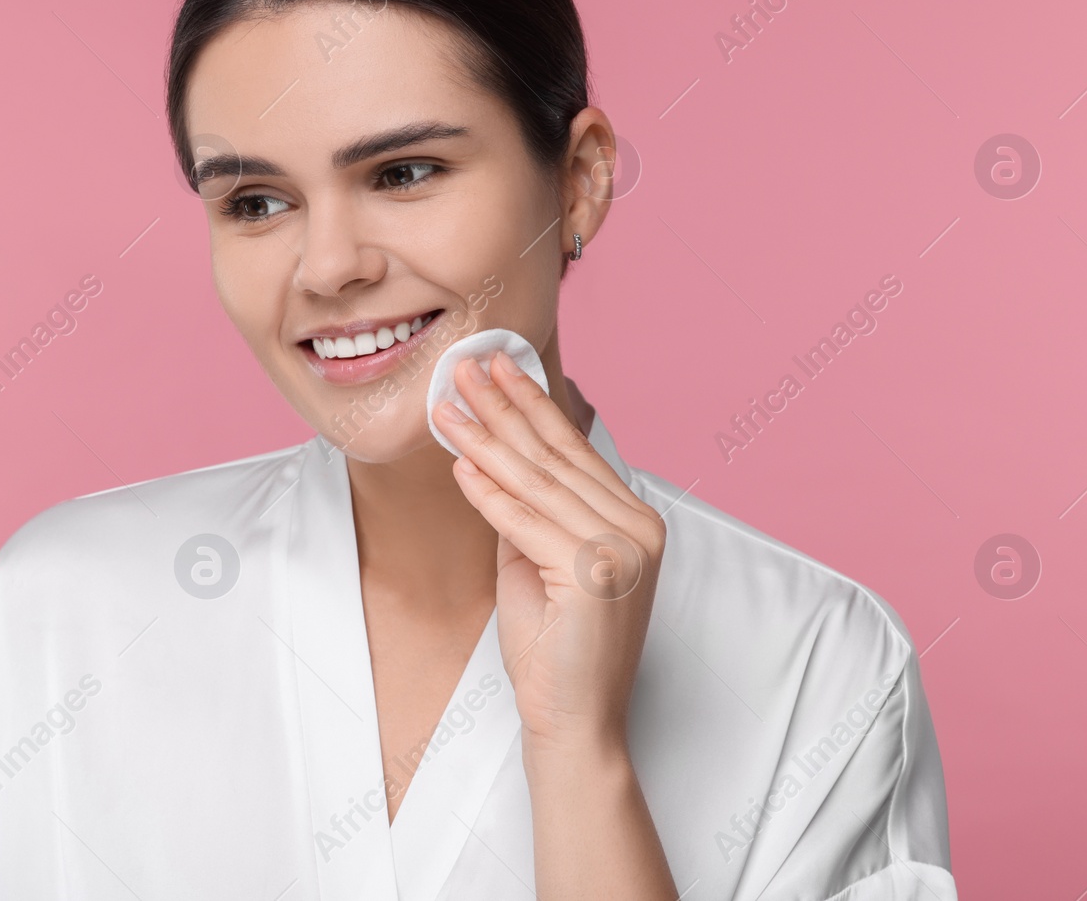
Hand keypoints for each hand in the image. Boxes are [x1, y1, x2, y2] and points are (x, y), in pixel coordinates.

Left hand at [432, 351, 666, 753]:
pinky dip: (488, 493)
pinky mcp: (595, 574)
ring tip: (447, 408)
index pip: (574, 449)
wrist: (574, 720)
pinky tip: (460, 465)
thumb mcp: (540, 561)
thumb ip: (530, 511)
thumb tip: (491, 455)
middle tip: (464, 367)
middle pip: (555, 456)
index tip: (496, 367)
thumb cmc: (555, 647)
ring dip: (485, 439)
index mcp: (635, 521)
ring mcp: (622, 550)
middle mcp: (638, 529)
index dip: (531, 404)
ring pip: (537, 482)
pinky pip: (526, 523)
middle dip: (504, 406)